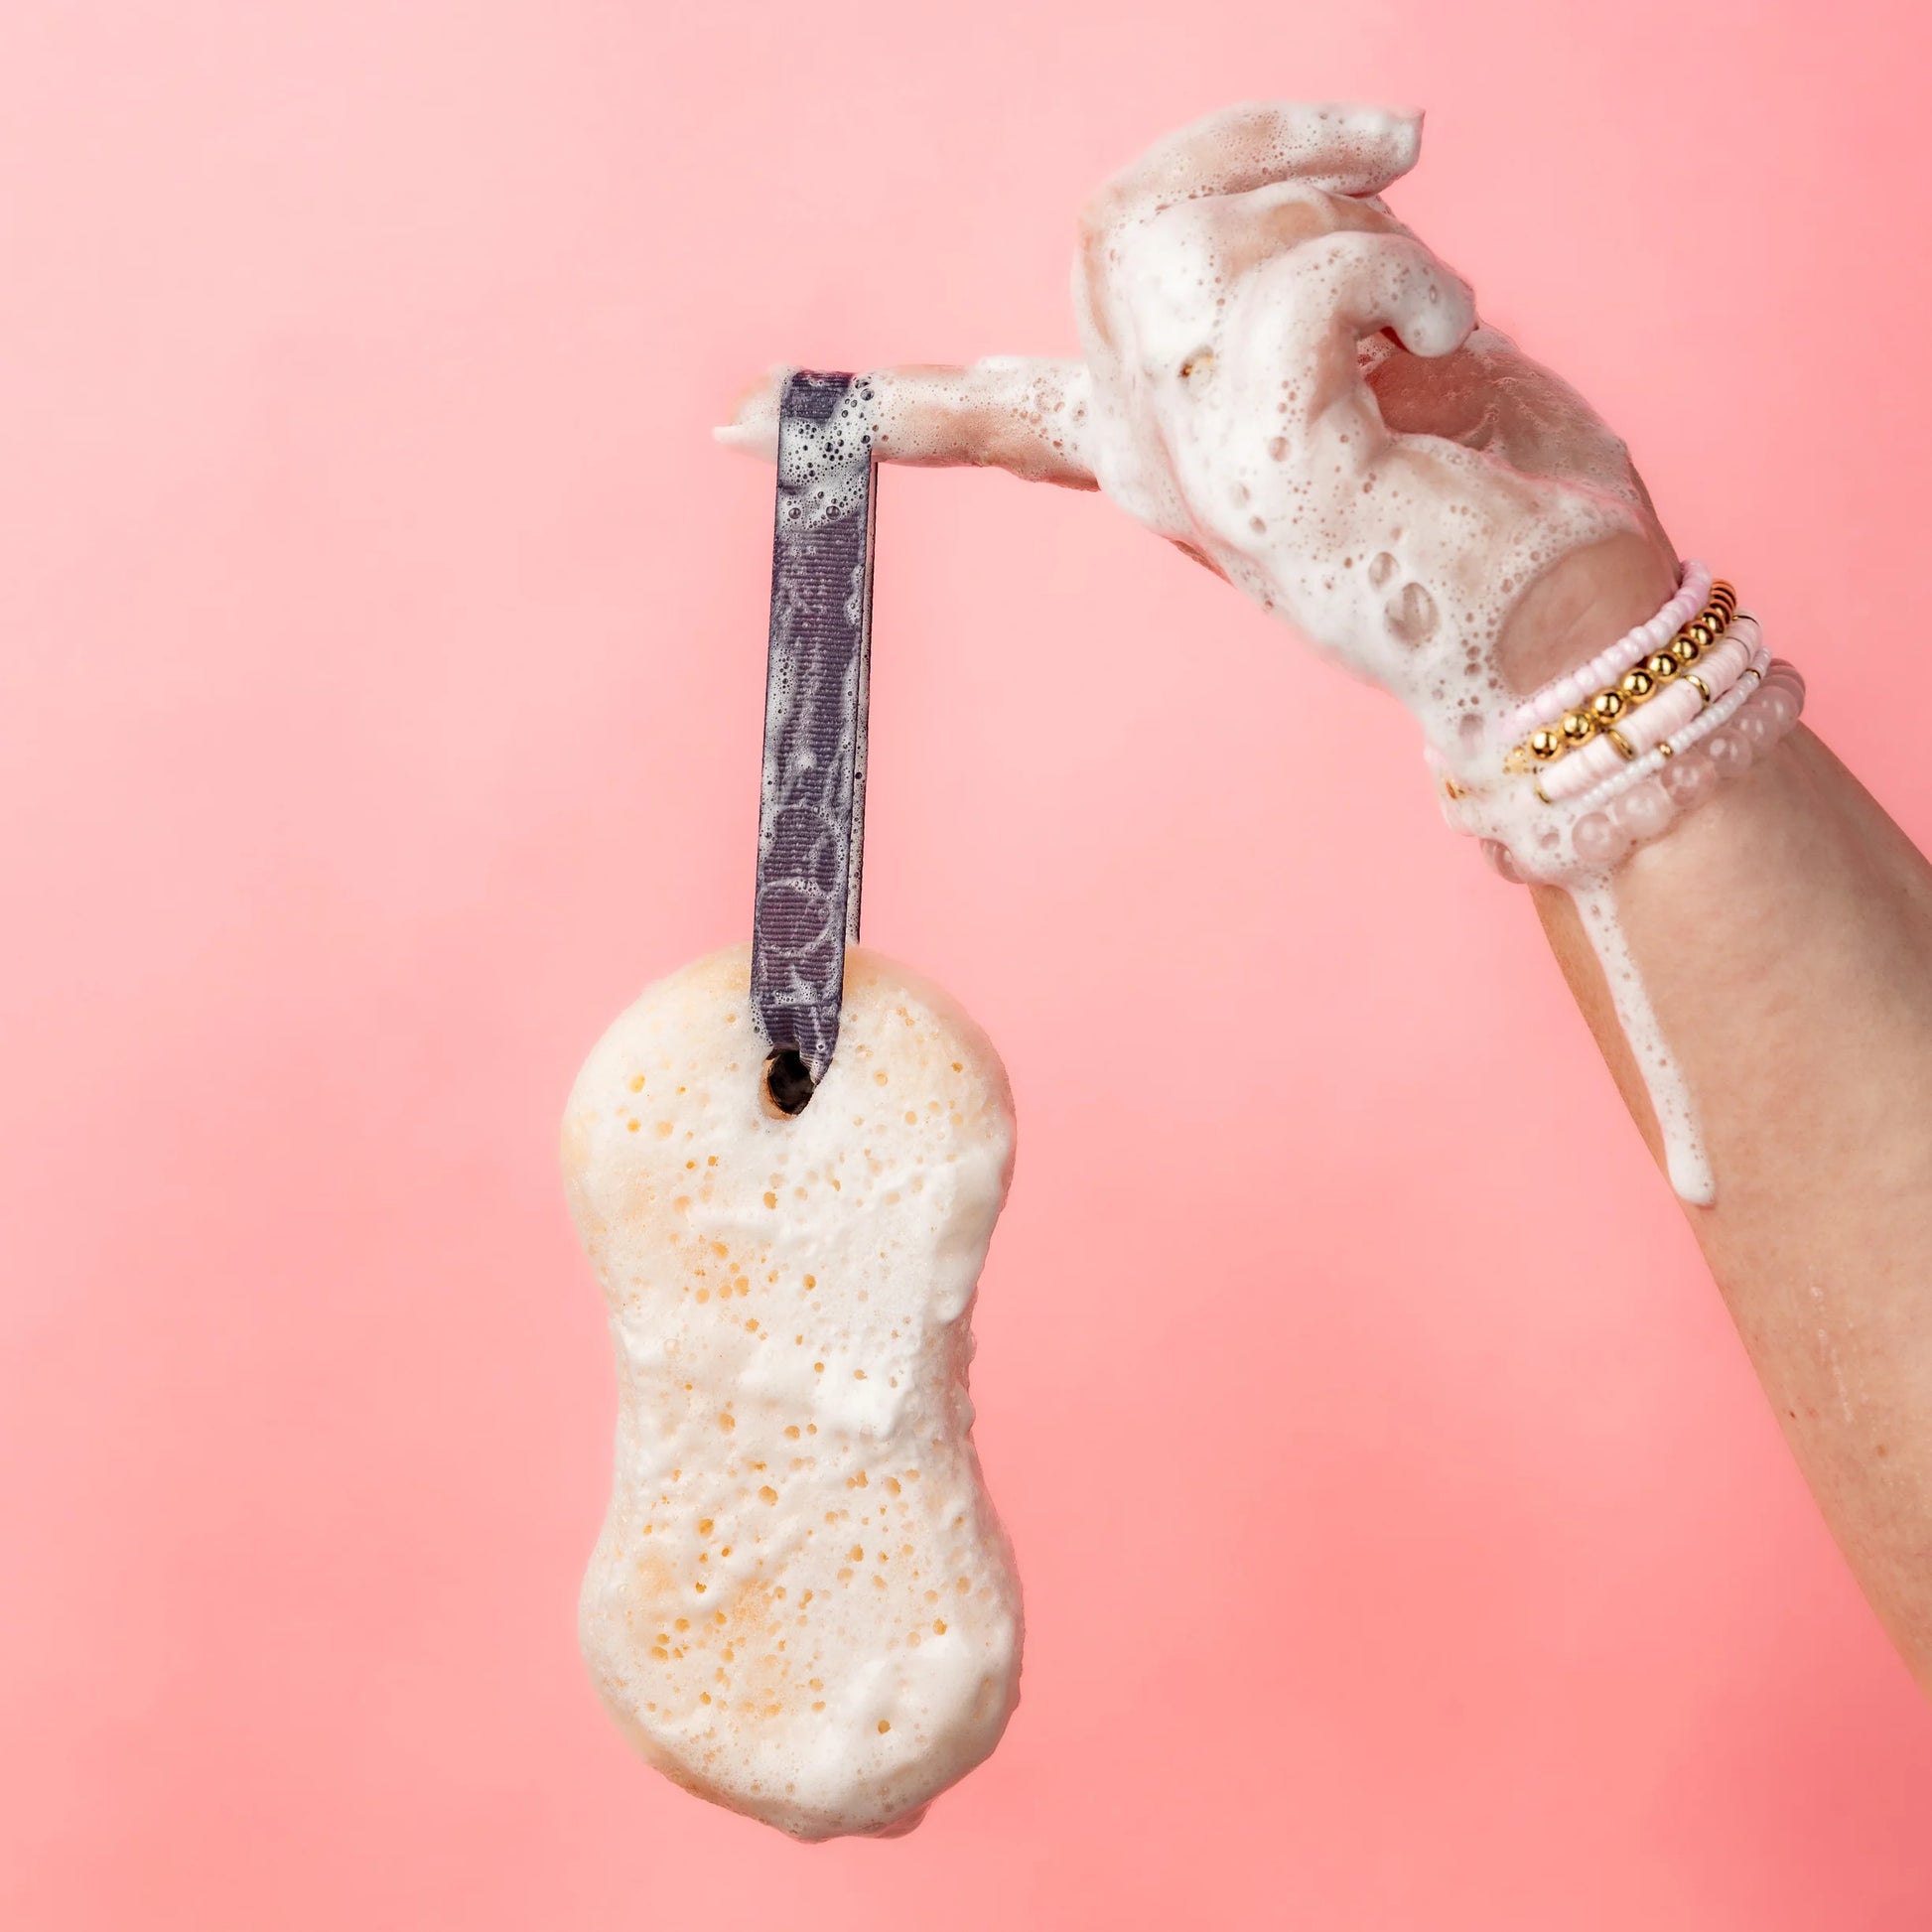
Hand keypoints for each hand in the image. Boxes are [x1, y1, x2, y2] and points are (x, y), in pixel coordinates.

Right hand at [720, 102, 1678, 778]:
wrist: (1573, 632)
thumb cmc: (1503, 499)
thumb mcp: (1385, 360)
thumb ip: (1301, 288)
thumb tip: (1316, 187)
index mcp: (1160, 457)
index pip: (986, 417)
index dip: (879, 402)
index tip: (732, 427)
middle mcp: (1152, 475)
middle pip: (1111, 223)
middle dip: (1260, 140)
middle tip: (1386, 155)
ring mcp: (1193, 482)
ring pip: (1196, 236)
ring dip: (1355, 215)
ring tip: (1433, 311)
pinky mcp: (1261, 477)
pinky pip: (1298, 281)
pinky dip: (1402, 273)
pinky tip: (1444, 343)